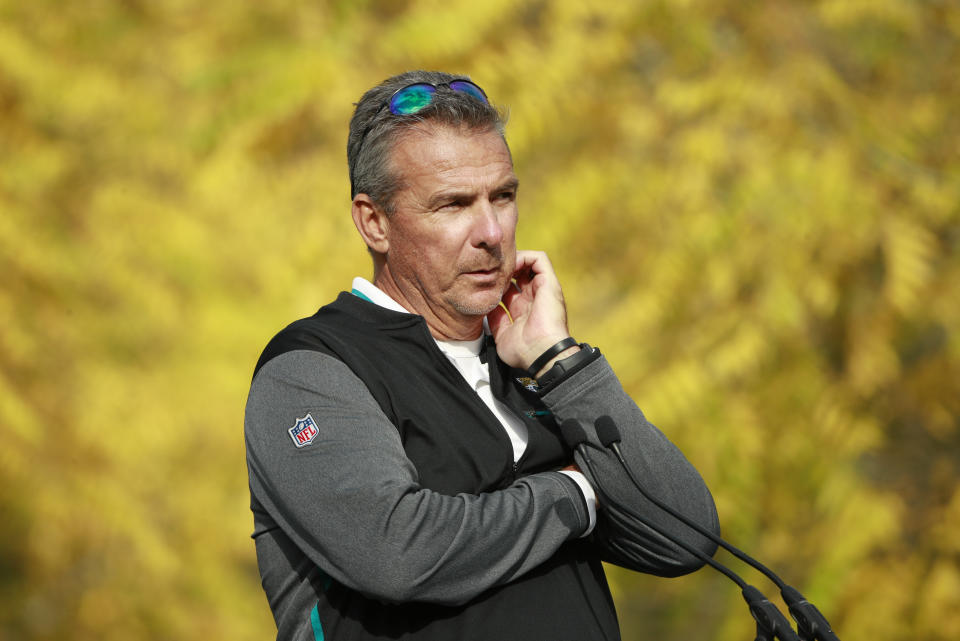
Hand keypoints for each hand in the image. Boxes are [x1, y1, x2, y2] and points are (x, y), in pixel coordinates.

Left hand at [487, 250, 577, 371]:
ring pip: (528, 263)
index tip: (482, 283)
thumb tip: (487, 307)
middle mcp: (533, 297)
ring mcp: (542, 289)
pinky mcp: (549, 282)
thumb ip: (495, 319)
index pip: (509, 288)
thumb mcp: (502, 334)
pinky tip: (509, 265)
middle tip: (488, 270)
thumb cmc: (524, 351)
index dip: (496, 283)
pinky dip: (524, 256)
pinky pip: (539, 259)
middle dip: (502, 269)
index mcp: (523, 310)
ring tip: (499, 265)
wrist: (541, 353)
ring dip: (512, 260)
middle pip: (518, 274)